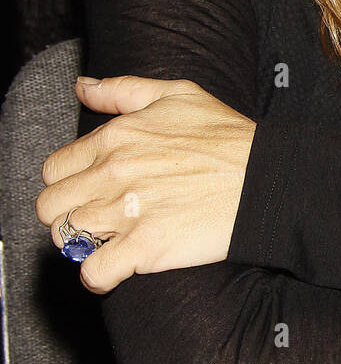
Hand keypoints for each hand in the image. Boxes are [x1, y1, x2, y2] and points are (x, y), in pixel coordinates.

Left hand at [36, 76, 256, 293]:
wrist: (266, 179)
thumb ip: (123, 90)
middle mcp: (113, 173)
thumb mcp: (178, 95)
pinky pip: (94, 272)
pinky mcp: (145, 247)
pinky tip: (112, 271)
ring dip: (82, 244)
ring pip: (66, 238)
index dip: (69, 183)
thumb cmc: (227, 137)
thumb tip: (83, 86)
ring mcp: (126, 212)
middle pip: (50, 206)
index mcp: (116, 137)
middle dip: (67, 214)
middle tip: (94, 219)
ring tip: (107, 242)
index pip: (55, 169)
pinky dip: (97, 277)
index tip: (88, 191)